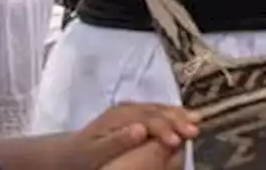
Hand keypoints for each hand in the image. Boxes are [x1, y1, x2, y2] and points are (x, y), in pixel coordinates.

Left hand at [64, 104, 198, 168]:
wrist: (68, 153)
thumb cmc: (81, 156)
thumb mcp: (94, 153)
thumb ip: (116, 141)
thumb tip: (141, 129)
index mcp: (118, 116)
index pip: (147, 119)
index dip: (164, 128)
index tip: (177, 141)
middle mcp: (127, 109)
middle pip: (157, 110)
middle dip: (177, 119)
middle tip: (195, 130)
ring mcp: (132, 110)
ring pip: (159, 108)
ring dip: (179, 114)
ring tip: (197, 120)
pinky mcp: (135, 114)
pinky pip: (158, 111)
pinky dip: (173, 114)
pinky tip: (184, 117)